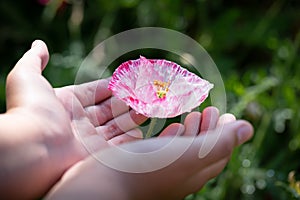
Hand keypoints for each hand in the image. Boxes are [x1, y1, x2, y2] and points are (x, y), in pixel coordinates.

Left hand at [0, 40, 146, 198]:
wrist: (33, 146)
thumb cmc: (32, 109)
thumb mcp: (27, 77)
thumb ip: (35, 59)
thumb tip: (39, 43)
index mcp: (66, 103)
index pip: (92, 92)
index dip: (109, 86)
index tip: (126, 80)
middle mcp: (78, 122)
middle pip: (107, 109)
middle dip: (126, 101)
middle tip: (143, 93)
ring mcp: (88, 140)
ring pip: (116, 126)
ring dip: (132, 118)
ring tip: (148, 108)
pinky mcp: (97, 156)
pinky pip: (118, 146)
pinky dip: (130, 139)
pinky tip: (140, 131)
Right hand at [46, 107, 252, 199]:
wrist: (101, 187)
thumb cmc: (144, 170)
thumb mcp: (187, 155)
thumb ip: (219, 142)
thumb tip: (247, 128)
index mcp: (193, 172)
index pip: (219, 152)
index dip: (226, 133)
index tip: (226, 114)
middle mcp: (179, 173)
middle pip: (202, 150)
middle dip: (209, 128)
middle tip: (210, 110)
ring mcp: (160, 170)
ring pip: (183, 148)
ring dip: (191, 130)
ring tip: (193, 114)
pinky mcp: (143, 164)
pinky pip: (164, 150)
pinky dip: (172, 135)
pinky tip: (172, 127)